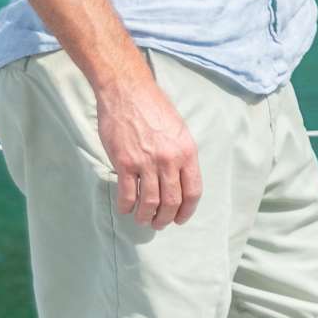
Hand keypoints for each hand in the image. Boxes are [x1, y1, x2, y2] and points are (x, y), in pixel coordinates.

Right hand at [94, 72, 200, 229]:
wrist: (128, 92)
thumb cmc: (154, 109)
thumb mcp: (180, 131)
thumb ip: (182, 155)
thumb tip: (180, 178)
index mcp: (187, 153)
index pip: (193, 192)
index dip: (187, 210)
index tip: (180, 218)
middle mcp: (169, 160)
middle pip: (172, 201)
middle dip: (166, 218)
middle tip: (159, 224)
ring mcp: (146, 163)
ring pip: (150, 202)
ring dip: (146, 216)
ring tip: (143, 220)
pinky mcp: (124, 162)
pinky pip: (128, 193)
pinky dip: (127, 206)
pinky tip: (125, 209)